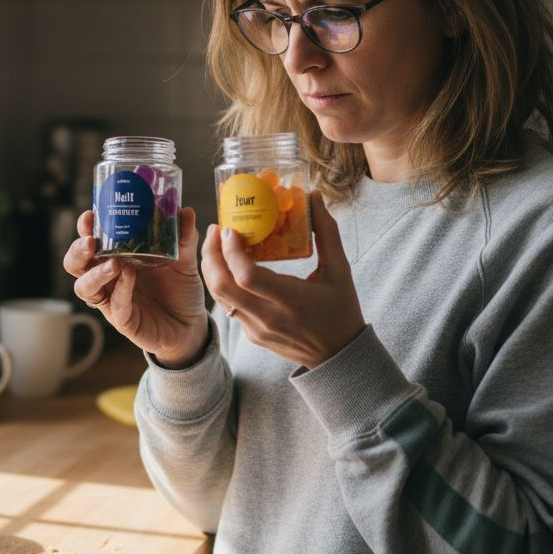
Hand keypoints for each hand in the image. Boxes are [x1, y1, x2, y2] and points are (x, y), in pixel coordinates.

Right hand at [63, 208, 208, 367]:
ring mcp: (112, 300)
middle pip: (76, 264)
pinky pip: (115, 305)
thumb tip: (186, 212)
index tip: (90, 214)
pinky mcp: (124, 320)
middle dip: (78, 251)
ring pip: (85, 288)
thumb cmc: (179, 290)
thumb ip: (184, 239)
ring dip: (94, 274)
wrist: (191, 325)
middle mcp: (107, 279)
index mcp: (115, 258)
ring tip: (113, 263)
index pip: (90, 241)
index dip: (85, 229)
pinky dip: (121, 289)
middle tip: (90, 240)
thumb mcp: (184, 261)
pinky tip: (129, 276)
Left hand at [200, 191, 364, 369]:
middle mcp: (269, 318)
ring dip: (212, 269)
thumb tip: (314, 197)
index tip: (229, 230)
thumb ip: (327, 233)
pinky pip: (229, 306)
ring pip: (220, 297)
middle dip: (211, 255)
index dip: (231, 252)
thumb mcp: (340, 271)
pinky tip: (230, 266)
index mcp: (291, 301)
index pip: (247, 276)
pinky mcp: (252, 335)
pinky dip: (224, 284)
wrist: (338, 356)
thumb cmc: (341, 310)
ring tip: (217, 244)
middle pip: (223, 286)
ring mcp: (257, 329)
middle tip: (215, 230)